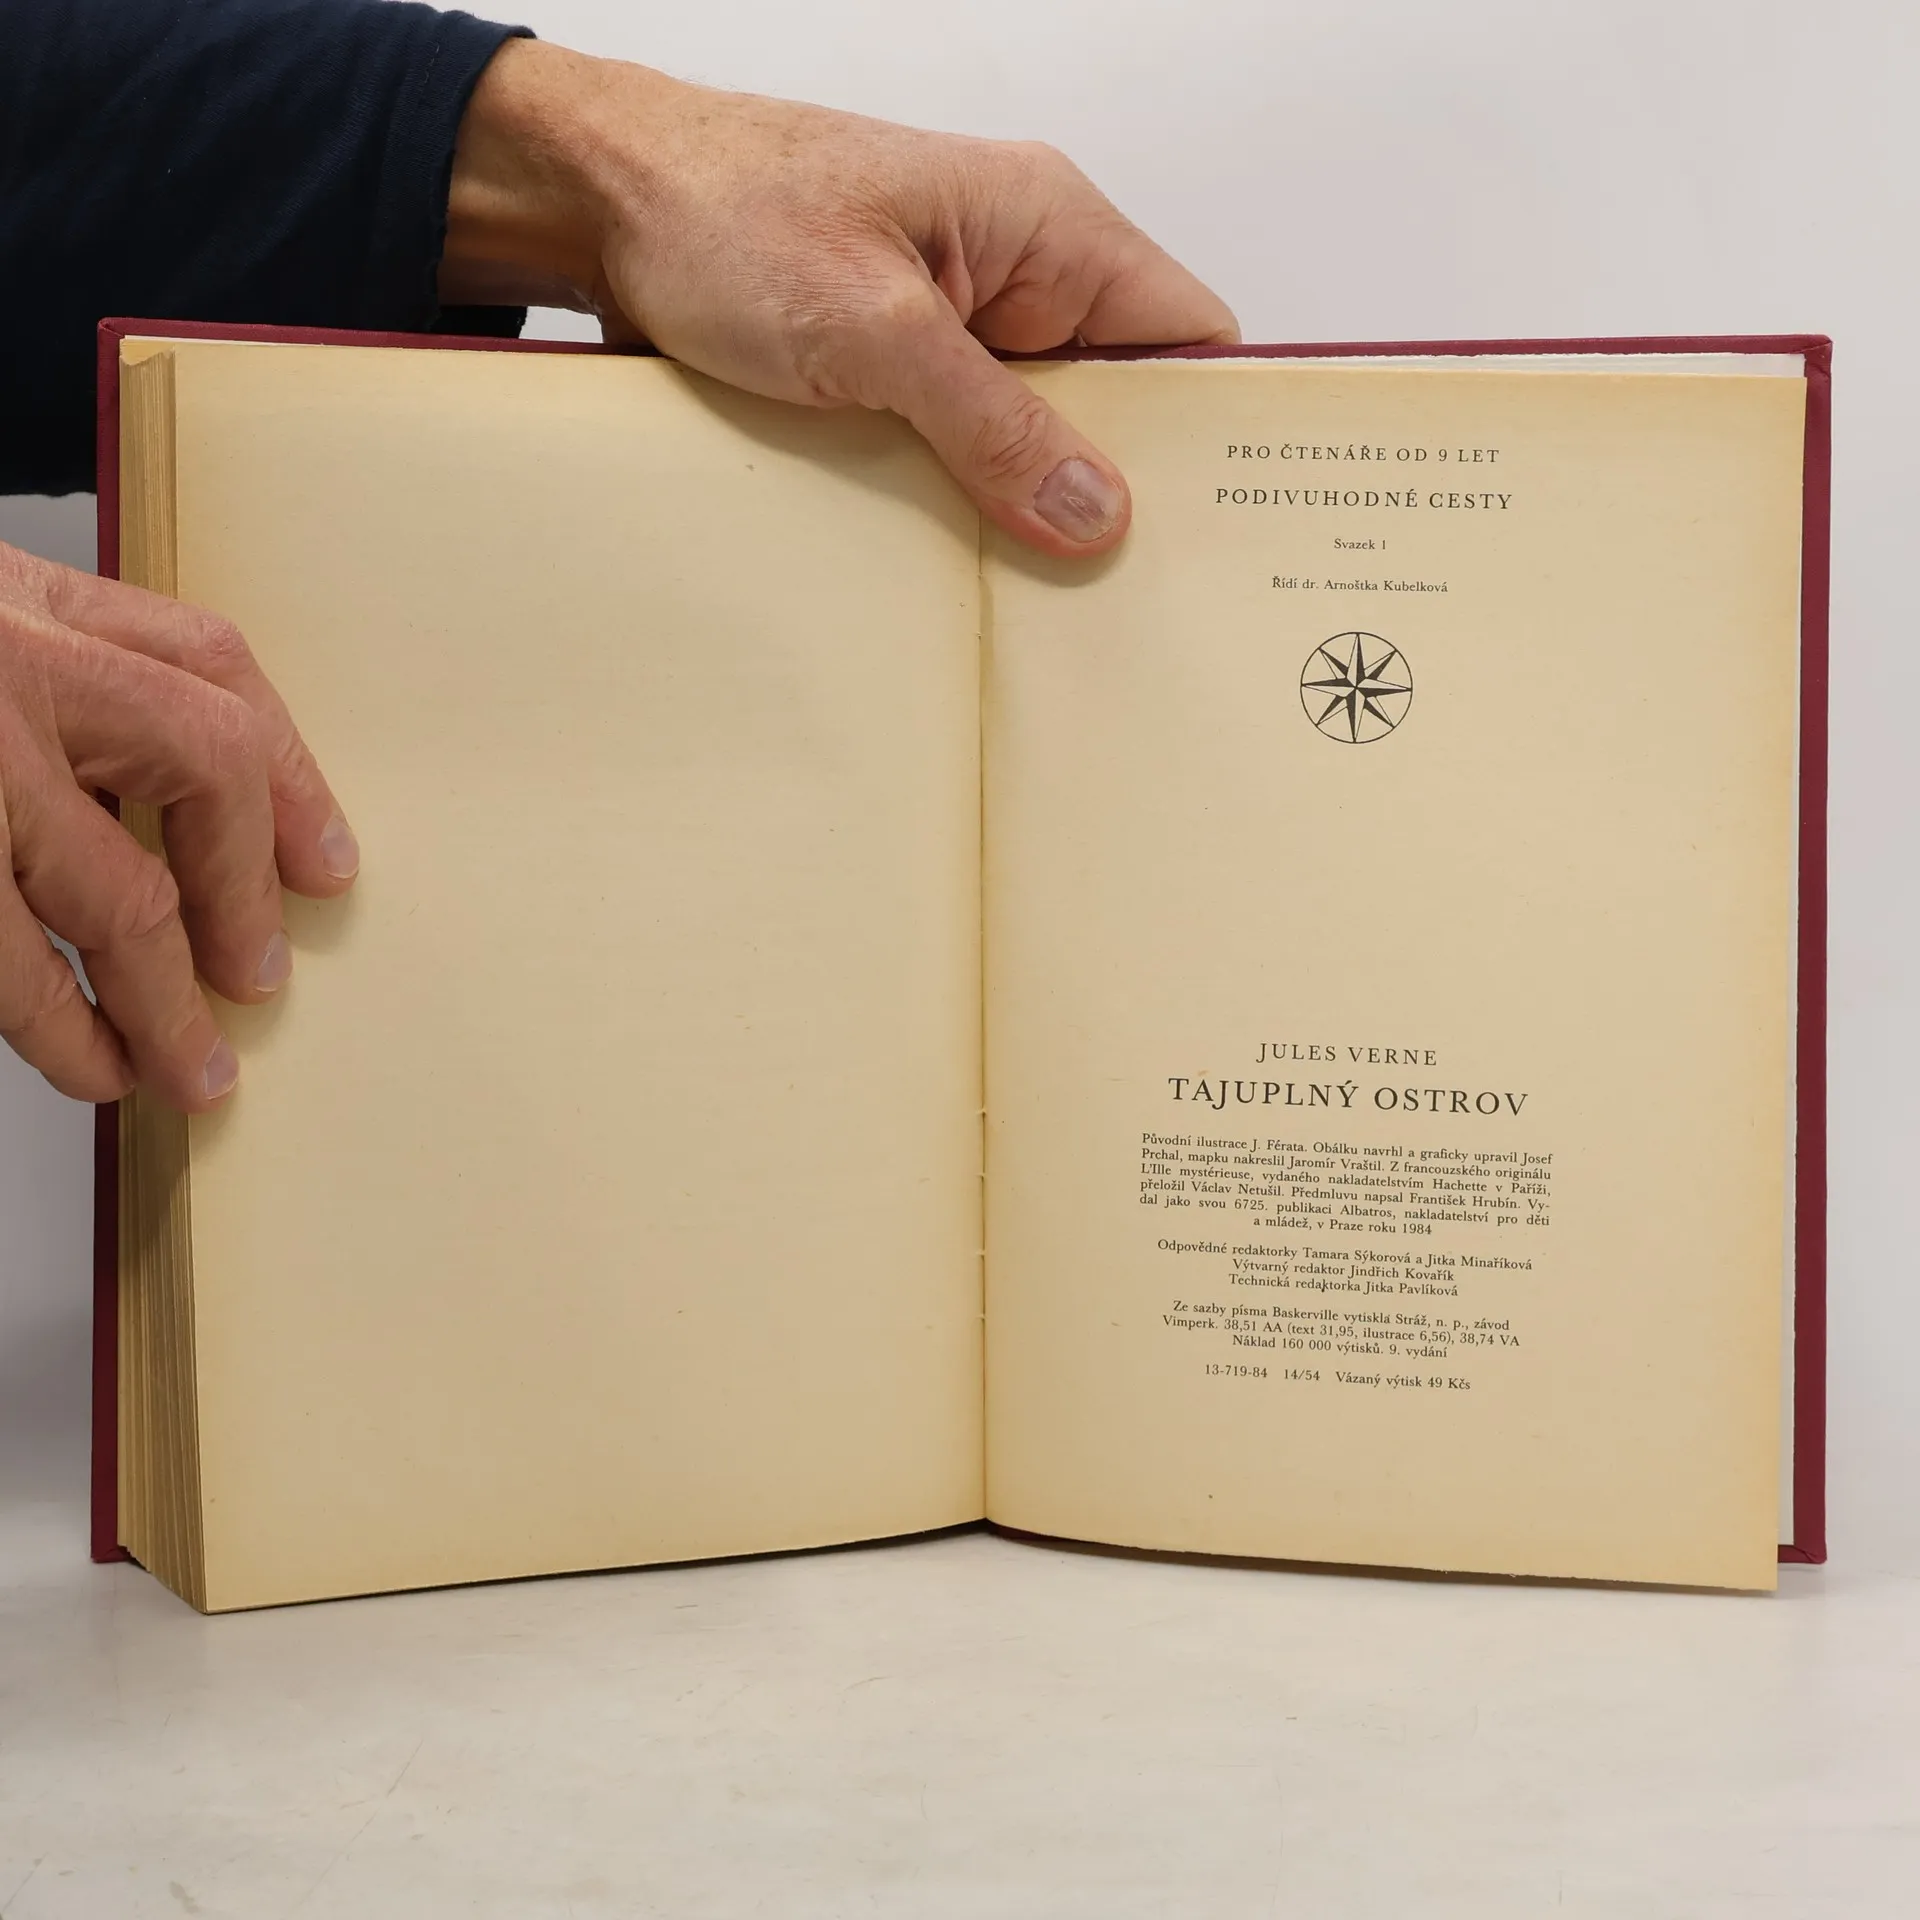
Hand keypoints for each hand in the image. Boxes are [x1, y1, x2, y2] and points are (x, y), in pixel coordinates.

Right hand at [0, 542, 356, 1109]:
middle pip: (196, 763)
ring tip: (192, 1072)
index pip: (207, 662)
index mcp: (17, 600)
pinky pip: (12, 966)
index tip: (328, 862)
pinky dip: (61, 1032)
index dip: (286, 770)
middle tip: (262, 980)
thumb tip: (145, 808)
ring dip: (164, 1002)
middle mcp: (7, 664)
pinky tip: (92, 1068)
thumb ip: (40, 684)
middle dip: (244, 887)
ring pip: (115, 897)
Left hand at [442, 41, 1238, 556]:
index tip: (1217, 536)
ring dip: (1029, 514)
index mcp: (1048, 228)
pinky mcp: (895, 378)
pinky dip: (963, 510)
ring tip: (1047, 614)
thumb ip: (990, 422)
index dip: (1210, 434)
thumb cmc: (724, 213)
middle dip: (1118, 499)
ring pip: (1035, 441)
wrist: (593, 204)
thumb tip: (1096, 513)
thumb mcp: (871, 327)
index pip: (1184, 337)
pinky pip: (962, 454)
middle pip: (1115, 407)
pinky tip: (961, 579)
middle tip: (1124, 607)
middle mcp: (1016, 279)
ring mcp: (954, 334)